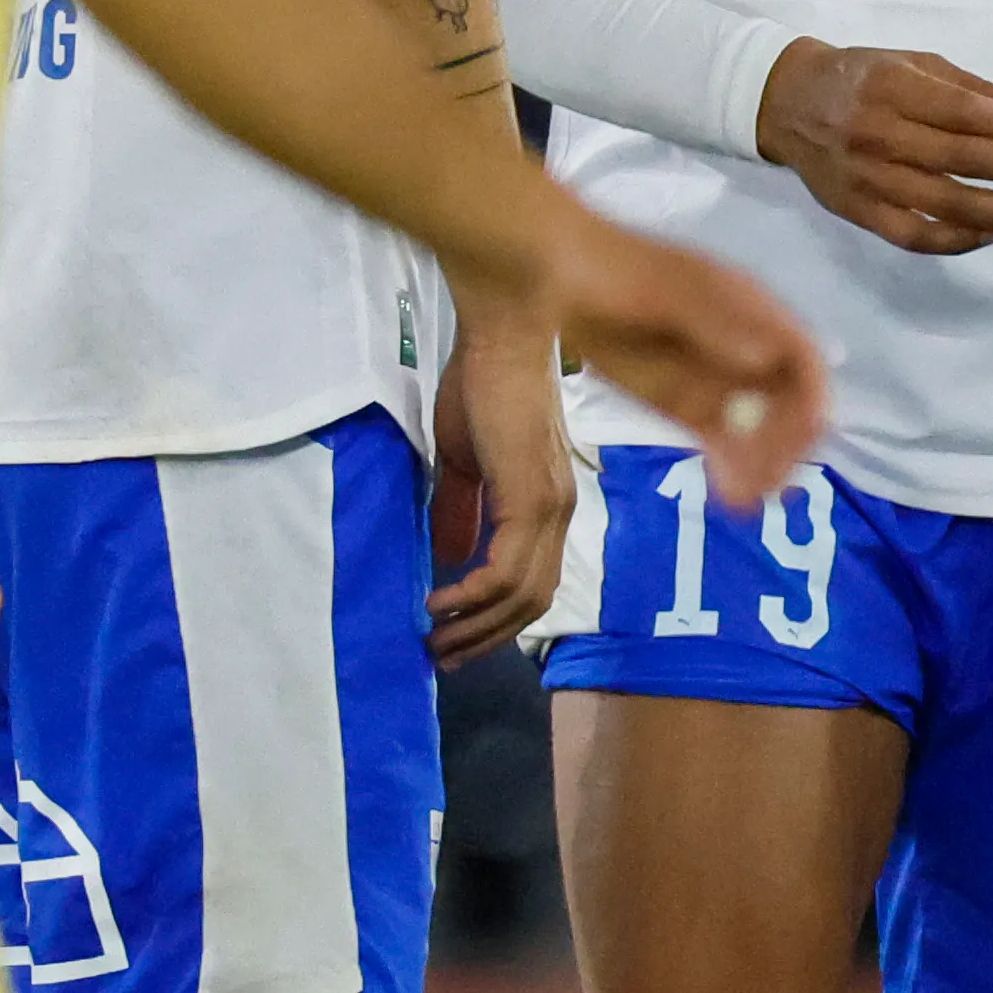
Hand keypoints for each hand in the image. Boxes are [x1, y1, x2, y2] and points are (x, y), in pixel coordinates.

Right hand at [426, 307, 582, 666]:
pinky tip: (439, 602)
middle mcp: (559, 513)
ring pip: (521, 594)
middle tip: (441, 657)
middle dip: (486, 637)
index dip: (497, 619)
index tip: (456, 638)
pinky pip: (505, 568)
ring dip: (475, 625)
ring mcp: (550, 507)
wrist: (501, 336)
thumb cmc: (481, 384)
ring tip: (433, 639)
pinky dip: (472, 595)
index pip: (533, 582)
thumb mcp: (464, 460)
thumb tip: (450, 555)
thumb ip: (462, 508)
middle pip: (532, 601)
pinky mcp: (532, 498)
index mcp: (548, 505)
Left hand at [538, 206, 828, 509]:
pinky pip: (717, 436)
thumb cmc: (613, 271)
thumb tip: (764, 357)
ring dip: (761, 463)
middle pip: (785, 400)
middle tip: (774, 484)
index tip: (807, 436)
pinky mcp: (678, 398)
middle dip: (786, 442)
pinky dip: (729, 465)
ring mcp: (710, 374)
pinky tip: (730, 494)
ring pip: (753, 426)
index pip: (801, 357)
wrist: (552, 274)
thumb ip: (714, 323)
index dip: (812, 395)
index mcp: (748, 308)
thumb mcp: (665, 291)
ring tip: (749, 499)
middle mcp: (741, 344)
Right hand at [755, 40, 992, 256]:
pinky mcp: (858, 211)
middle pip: (956, 159)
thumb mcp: (908, 62)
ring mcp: (866, 179)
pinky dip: (957, 239)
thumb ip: (963, 87)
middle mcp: (876, 134)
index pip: (955, 111)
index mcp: (888, 88)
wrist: (787, 104)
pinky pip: (913, 235)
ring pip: (942, 203)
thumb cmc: (860, 78)